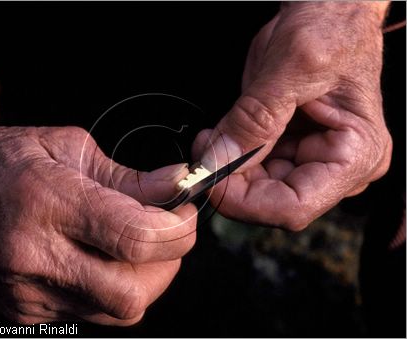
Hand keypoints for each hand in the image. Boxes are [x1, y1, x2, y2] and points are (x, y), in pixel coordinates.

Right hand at [0, 110, 196, 324]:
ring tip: (136, 245)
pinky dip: (110, 288)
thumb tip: (178, 185)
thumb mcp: (67, 146)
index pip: (136, 238)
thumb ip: (129, 176)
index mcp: (47, 202)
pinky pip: (89, 313)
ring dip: (143, 279)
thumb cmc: (1, 157)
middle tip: (168, 231)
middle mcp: (33, 256)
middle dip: (168, 264)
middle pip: (132, 294)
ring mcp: (25, 292)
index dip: (178, 229)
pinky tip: (100, 258)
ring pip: (116, 312)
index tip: (185, 211)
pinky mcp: (22, 311)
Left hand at [194, 2, 391, 229]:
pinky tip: (224, 135)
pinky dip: (231, 155)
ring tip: (213, 138)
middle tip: (204, 154)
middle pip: (271, 201)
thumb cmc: (330, 26)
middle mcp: (337, 166)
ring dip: (228, 168)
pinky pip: (253, 166)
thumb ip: (254, 119)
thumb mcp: (291, 67)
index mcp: (355, 154)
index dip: (244, 200)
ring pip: (257, 187)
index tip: (210, 177)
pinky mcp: (291, 147)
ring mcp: (313, 158)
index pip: (293, 206)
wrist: (330, 8)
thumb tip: (218, 161)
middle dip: (231, 181)